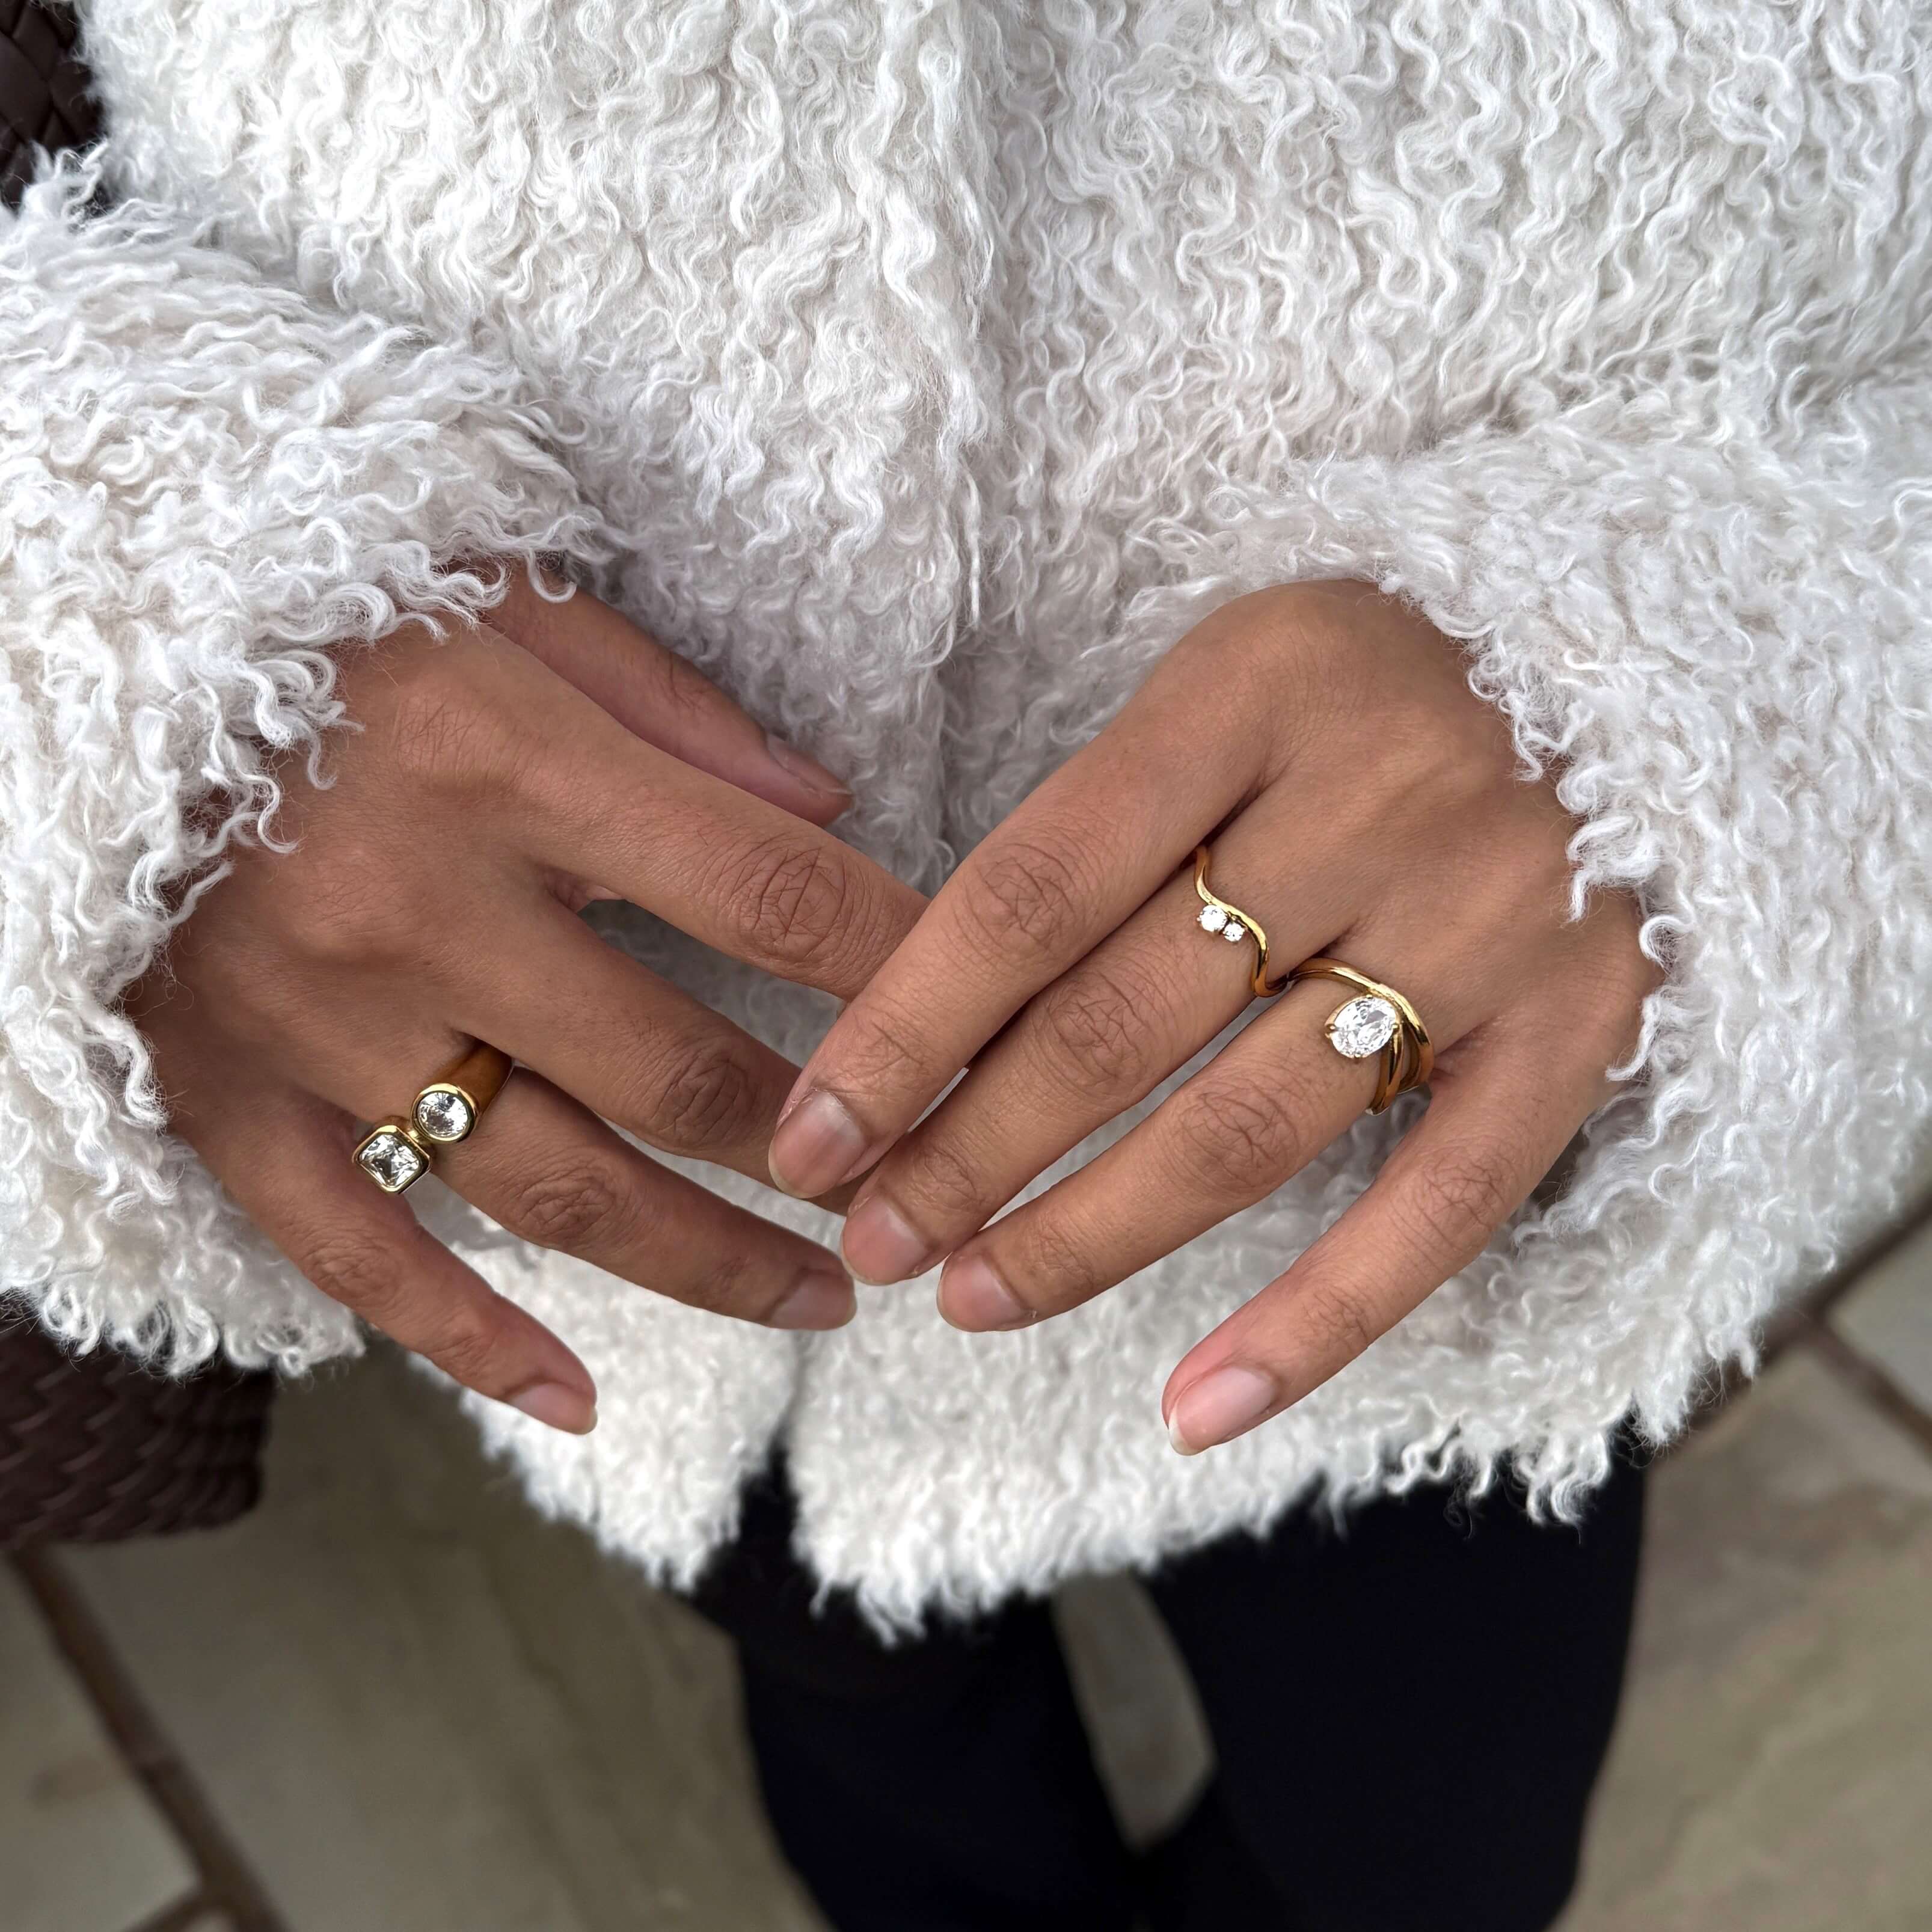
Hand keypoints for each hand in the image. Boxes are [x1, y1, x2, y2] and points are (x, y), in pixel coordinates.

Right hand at [131, 567, 919, 1430]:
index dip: (895, 968)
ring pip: (555, 1190)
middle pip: (679, 1070)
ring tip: (825, 1303)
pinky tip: (577, 1400)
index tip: (983, 1019)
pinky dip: (470, 1343)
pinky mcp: (228, 1099)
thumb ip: (670, 709)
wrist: (66, 650)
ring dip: (709, 1264)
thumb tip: (828, 814)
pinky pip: (362, 1257)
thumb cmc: (313, 613)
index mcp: (504, 762)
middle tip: (923, 1185)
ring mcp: (317, 1026)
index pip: (763, 894)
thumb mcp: (497, 599)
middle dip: (824, 1143)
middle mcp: (417, 908)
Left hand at [769, 580, 1654, 1453]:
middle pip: (1121, 1022)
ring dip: (1088, 1238)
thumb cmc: (1373, 688)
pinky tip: (1194, 1412)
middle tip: (870, 1238)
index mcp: (1254, 688)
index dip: (901, 1032)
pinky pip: (1439, 1210)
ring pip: (1247, 1129)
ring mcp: (1491, 921)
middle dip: (968, 1151)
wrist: (1637, 662)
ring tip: (972, 1298)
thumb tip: (930, 1025)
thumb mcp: (1228, 688)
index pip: (1030, 892)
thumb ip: (1104, 826)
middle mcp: (1378, 798)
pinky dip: (1313, 1325)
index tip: (810, 1137)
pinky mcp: (1582, 1027)